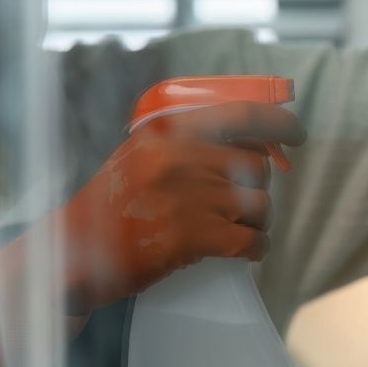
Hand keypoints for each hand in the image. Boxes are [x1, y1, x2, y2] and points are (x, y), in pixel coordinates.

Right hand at [59, 101, 305, 313]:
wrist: (71, 252)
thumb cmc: (112, 206)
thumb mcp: (143, 155)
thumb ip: (190, 143)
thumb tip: (258, 143)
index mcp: (168, 132)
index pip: (242, 114)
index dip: (279, 123)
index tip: (296, 135)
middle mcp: (179, 157)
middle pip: (256, 167)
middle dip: (254, 190)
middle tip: (235, 209)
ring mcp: (187, 196)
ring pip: (258, 205)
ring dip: (256, 222)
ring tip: (232, 231)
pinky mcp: (192, 236)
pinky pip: (252, 239)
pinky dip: (257, 248)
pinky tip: (246, 251)